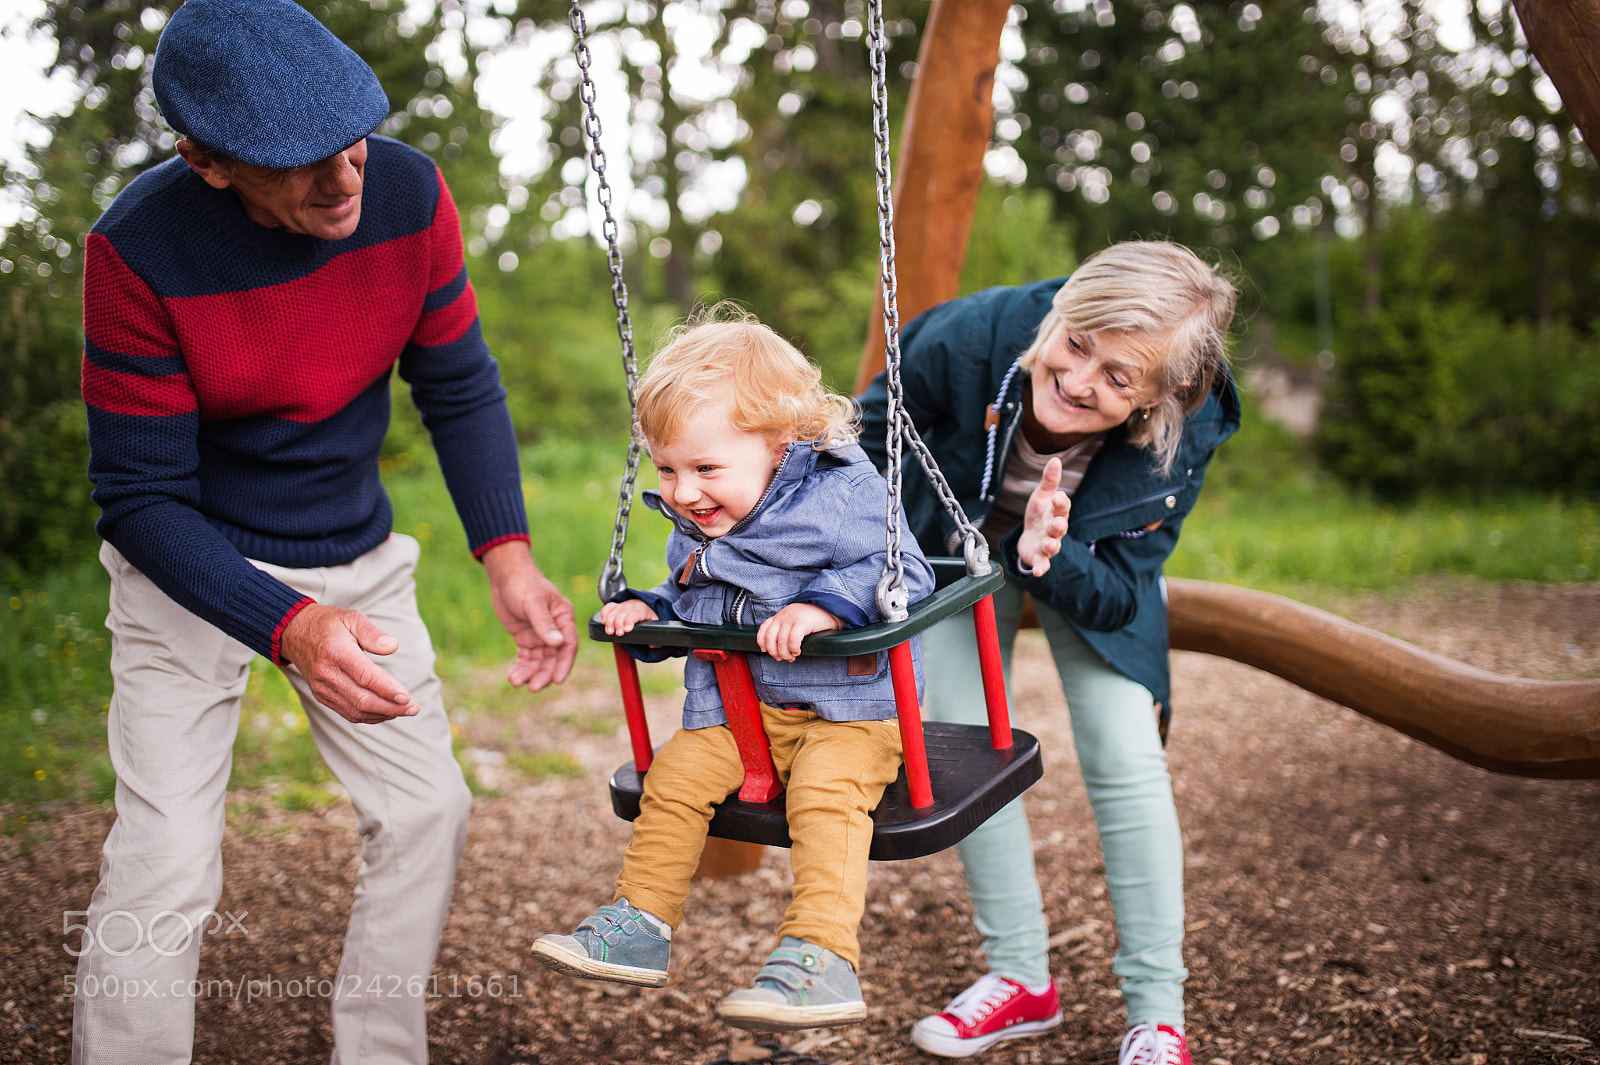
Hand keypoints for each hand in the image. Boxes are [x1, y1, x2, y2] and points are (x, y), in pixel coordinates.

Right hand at [279, 604, 419, 723]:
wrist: (295, 633)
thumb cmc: (329, 624)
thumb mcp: (351, 618)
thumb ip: (372, 632)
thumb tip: (393, 646)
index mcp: (335, 652)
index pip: (364, 676)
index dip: (387, 689)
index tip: (407, 696)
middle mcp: (326, 674)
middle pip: (362, 699)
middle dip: (391, 707)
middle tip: (414, 708)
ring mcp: (322, 688)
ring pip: (356, 710)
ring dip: (383, 714)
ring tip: (405, 711)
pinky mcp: (321, 696)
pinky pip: (348, 713)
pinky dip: (369, 717)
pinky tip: (387, 713)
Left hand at [482, 541, 577, 691]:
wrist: (505, 576)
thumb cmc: (523, 583)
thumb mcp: (533, 602)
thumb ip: (545, 623)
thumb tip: (557, 643)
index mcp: (563, 618)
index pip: (568, 645)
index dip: (564, 664)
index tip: (556, 680)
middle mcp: (554, 629)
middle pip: (553, 658)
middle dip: (544, 674)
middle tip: (532, 687)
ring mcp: (540, 635)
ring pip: (539, 661)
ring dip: (529, 672)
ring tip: (514, 681)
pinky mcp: (526, 638)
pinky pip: (526, 658)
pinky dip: (520, 667)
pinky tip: (512, 674)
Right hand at [600, 598, 658, 635]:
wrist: (646, 606)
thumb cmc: (650, 619)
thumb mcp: (656, 626)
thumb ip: (657, 638)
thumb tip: (653, 645)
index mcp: (644, 610)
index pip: (636, 613)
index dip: (630, 620)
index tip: (627, 630)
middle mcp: (633, 605)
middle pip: (623, 612)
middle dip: (619, 623)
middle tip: (618, 634)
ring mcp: (624, 605)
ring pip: (615, 610)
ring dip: (610, 621)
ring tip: (609, 631)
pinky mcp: (617, 606)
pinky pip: (609, 607)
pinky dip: (605, 613)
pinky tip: (603, 622)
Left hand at [757, 603, 842, 661]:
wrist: (831, 609)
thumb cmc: (814, 619)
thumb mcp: (795, 621)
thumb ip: (786, 629)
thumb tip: (778, 648)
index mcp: (781, 615)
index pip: (764, 628)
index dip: (761, 641)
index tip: (765, 650)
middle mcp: (783, 616)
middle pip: (770, 638)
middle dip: (774, 652)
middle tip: (782, 658)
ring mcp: (792, 618)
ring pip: (781, 641)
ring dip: (785, 653)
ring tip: (792, 657)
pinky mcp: (802, 622)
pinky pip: (793, 640)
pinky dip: (793, 649)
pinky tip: (798, 652)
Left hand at [1016, 456, 1070, 575]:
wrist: (1030, 536)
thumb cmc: (1040, 514)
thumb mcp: (1042, 496)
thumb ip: (1049, 481)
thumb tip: (1055, 459)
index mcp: (1057, 512)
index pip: (1062, 506)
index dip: (1060, 502)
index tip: (1057, 497)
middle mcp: (1055, 529)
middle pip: (1060, 527)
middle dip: (1059, 526)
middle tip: (1058, 524)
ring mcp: (1048, 544)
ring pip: (1053, 545)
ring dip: (1051, 545)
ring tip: (1049, 545)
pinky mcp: (1040, 558)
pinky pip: (1043, 564)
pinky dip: (1041, 567)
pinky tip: (1038, 571)